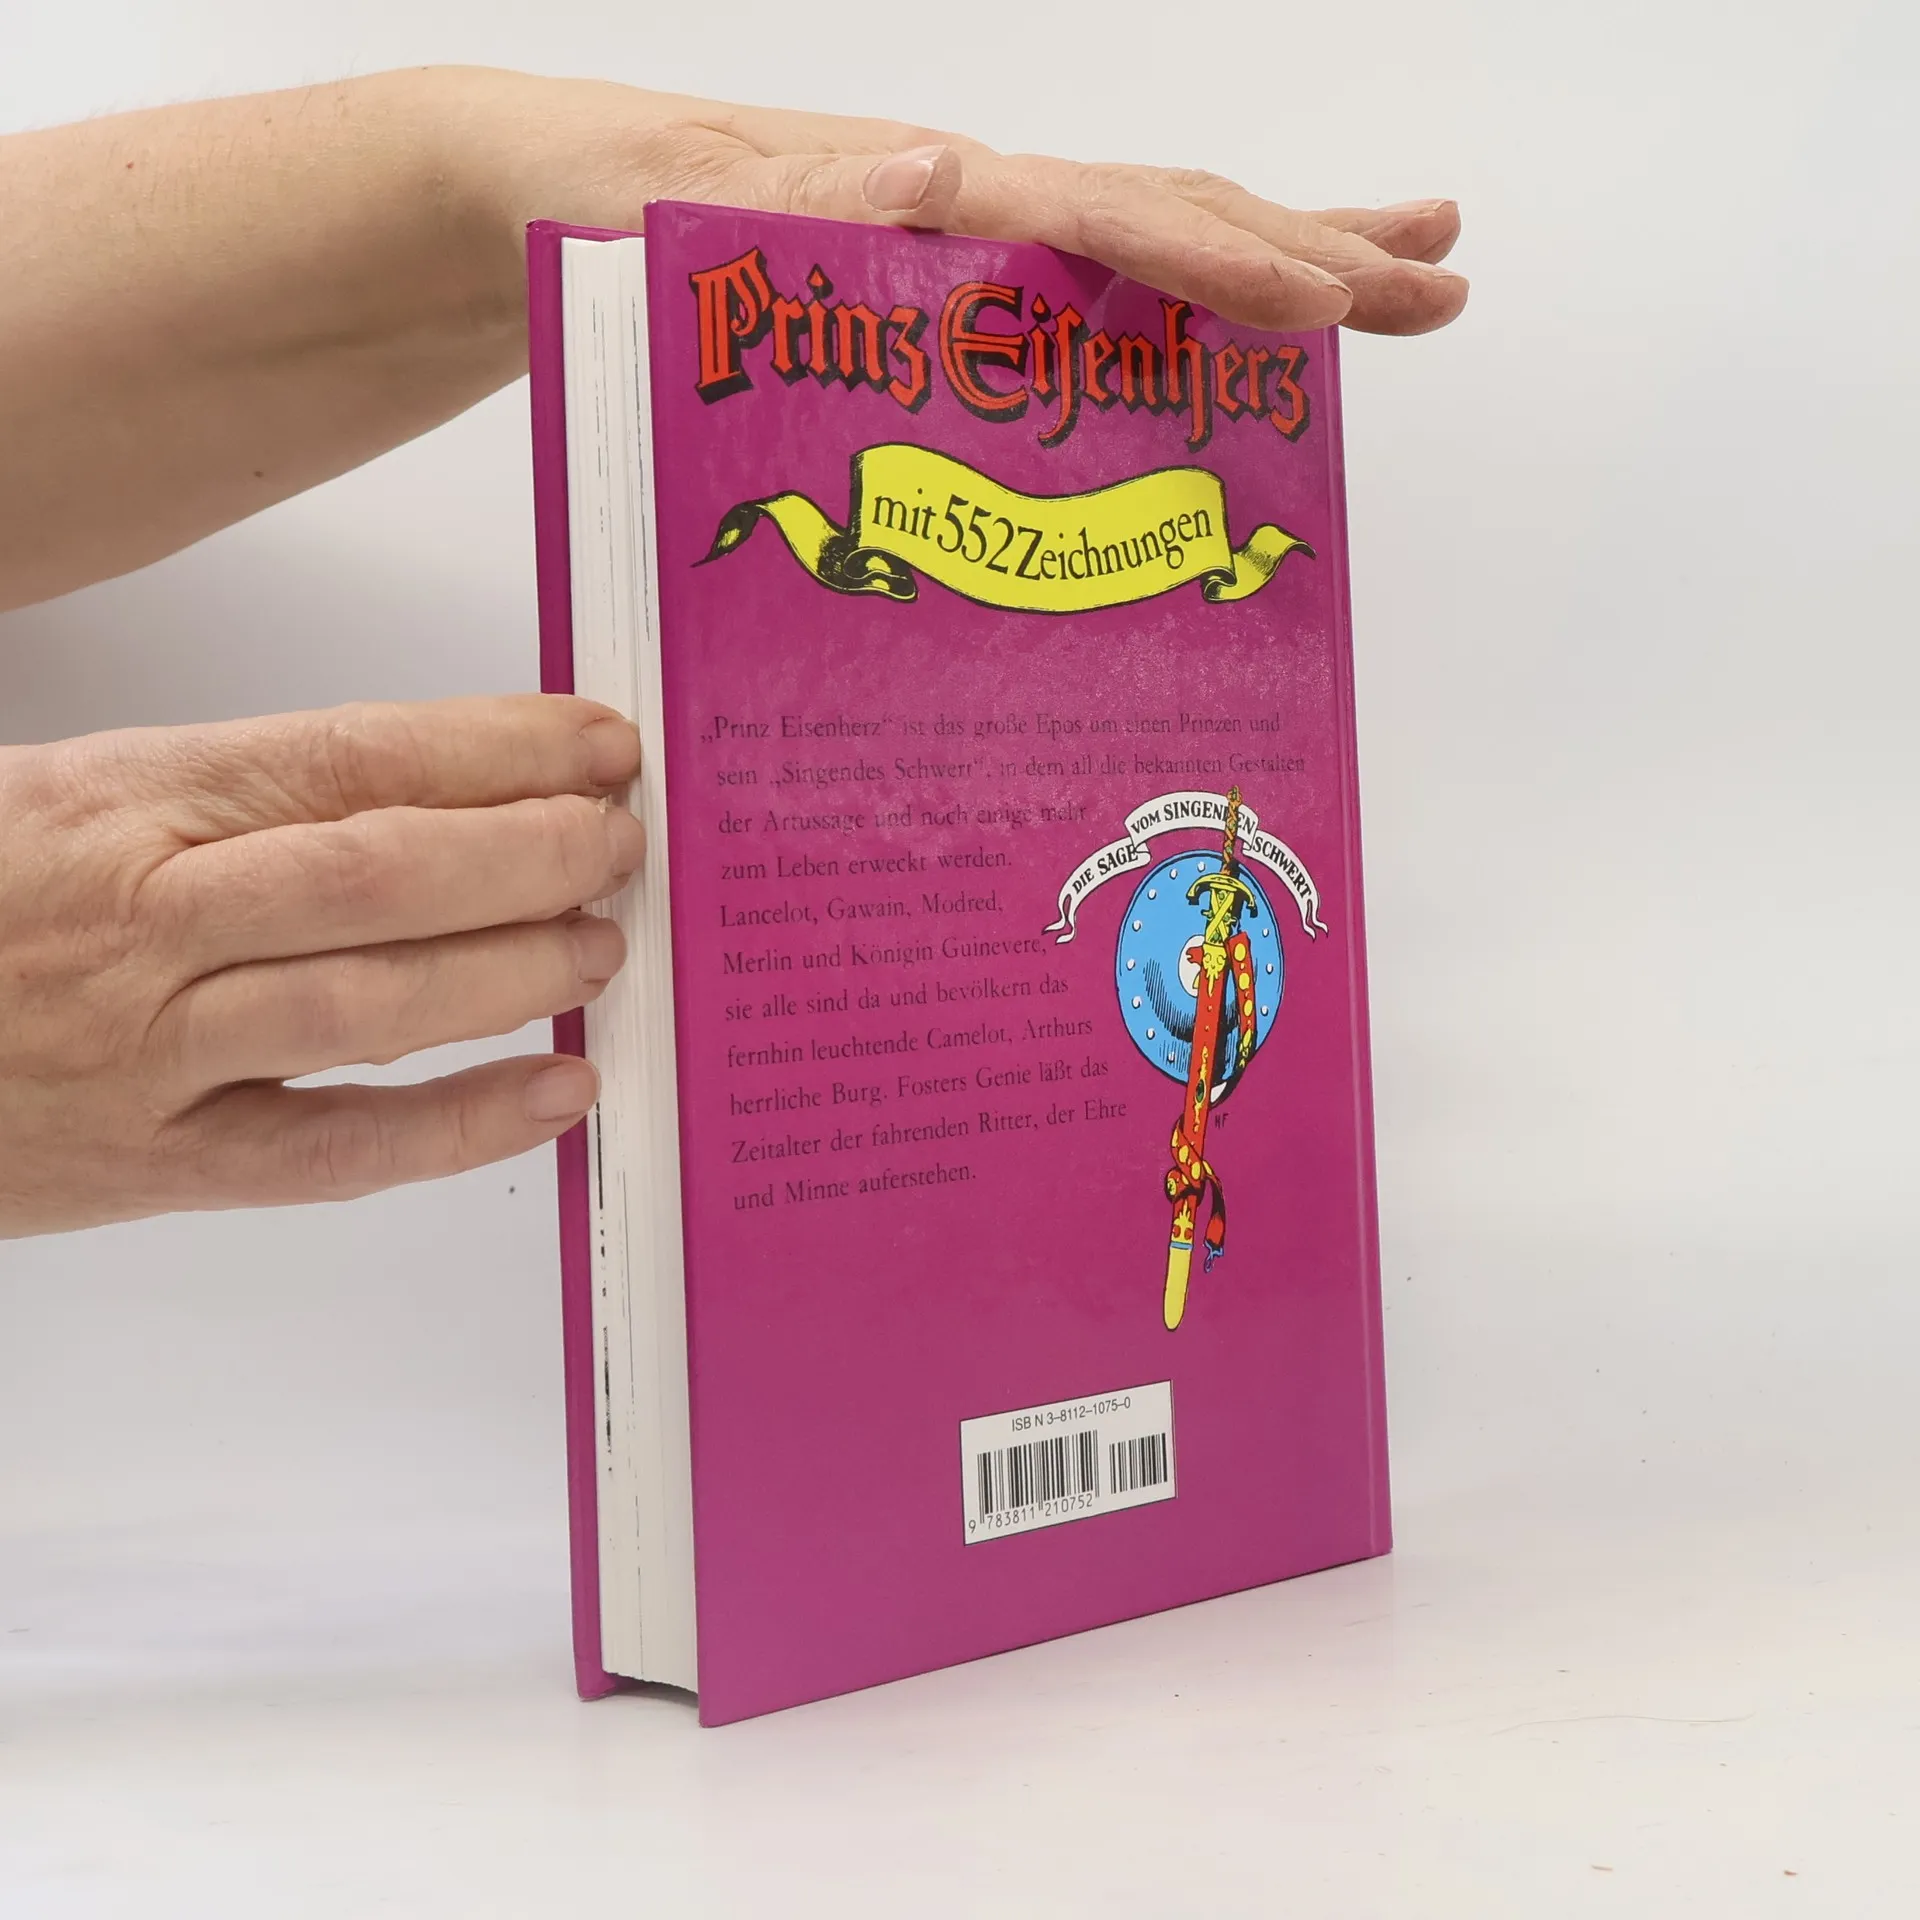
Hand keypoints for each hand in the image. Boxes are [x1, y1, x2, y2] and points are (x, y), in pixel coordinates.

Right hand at [0, 694, 642, 1236]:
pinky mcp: (150, 1166)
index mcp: (122, 797)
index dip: (498, 748)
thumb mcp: (66, 792)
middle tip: (622, 841)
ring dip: (510, 971)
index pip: (352, 756)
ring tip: (603, 945)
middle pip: (378, 872)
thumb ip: (232, 791)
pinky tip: (557, 1091)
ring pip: (366, 1003)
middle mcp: (140, 916)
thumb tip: (431, 783)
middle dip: (528, 852)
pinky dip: (457, 1127)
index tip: (599, 744)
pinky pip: (330, 1152)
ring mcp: (145, 1050)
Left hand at [436, 69, 1467, 335]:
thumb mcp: (668, 221)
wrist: (532, 195)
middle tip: (1441, 285)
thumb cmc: (592, 215)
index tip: (1330, 306)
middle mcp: (970, 207)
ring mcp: (965, 242)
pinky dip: (1171, 308)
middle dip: (1312, 252)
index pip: (1106, 221)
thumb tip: (942, 176)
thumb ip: (795, 215)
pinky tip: (1218, 335)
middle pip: (1172, 216)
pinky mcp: (943, 288)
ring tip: (1397, 276)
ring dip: (1277, 261)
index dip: (1221, 265)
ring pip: (1148, 245)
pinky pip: (1082, 297)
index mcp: (927, 195)